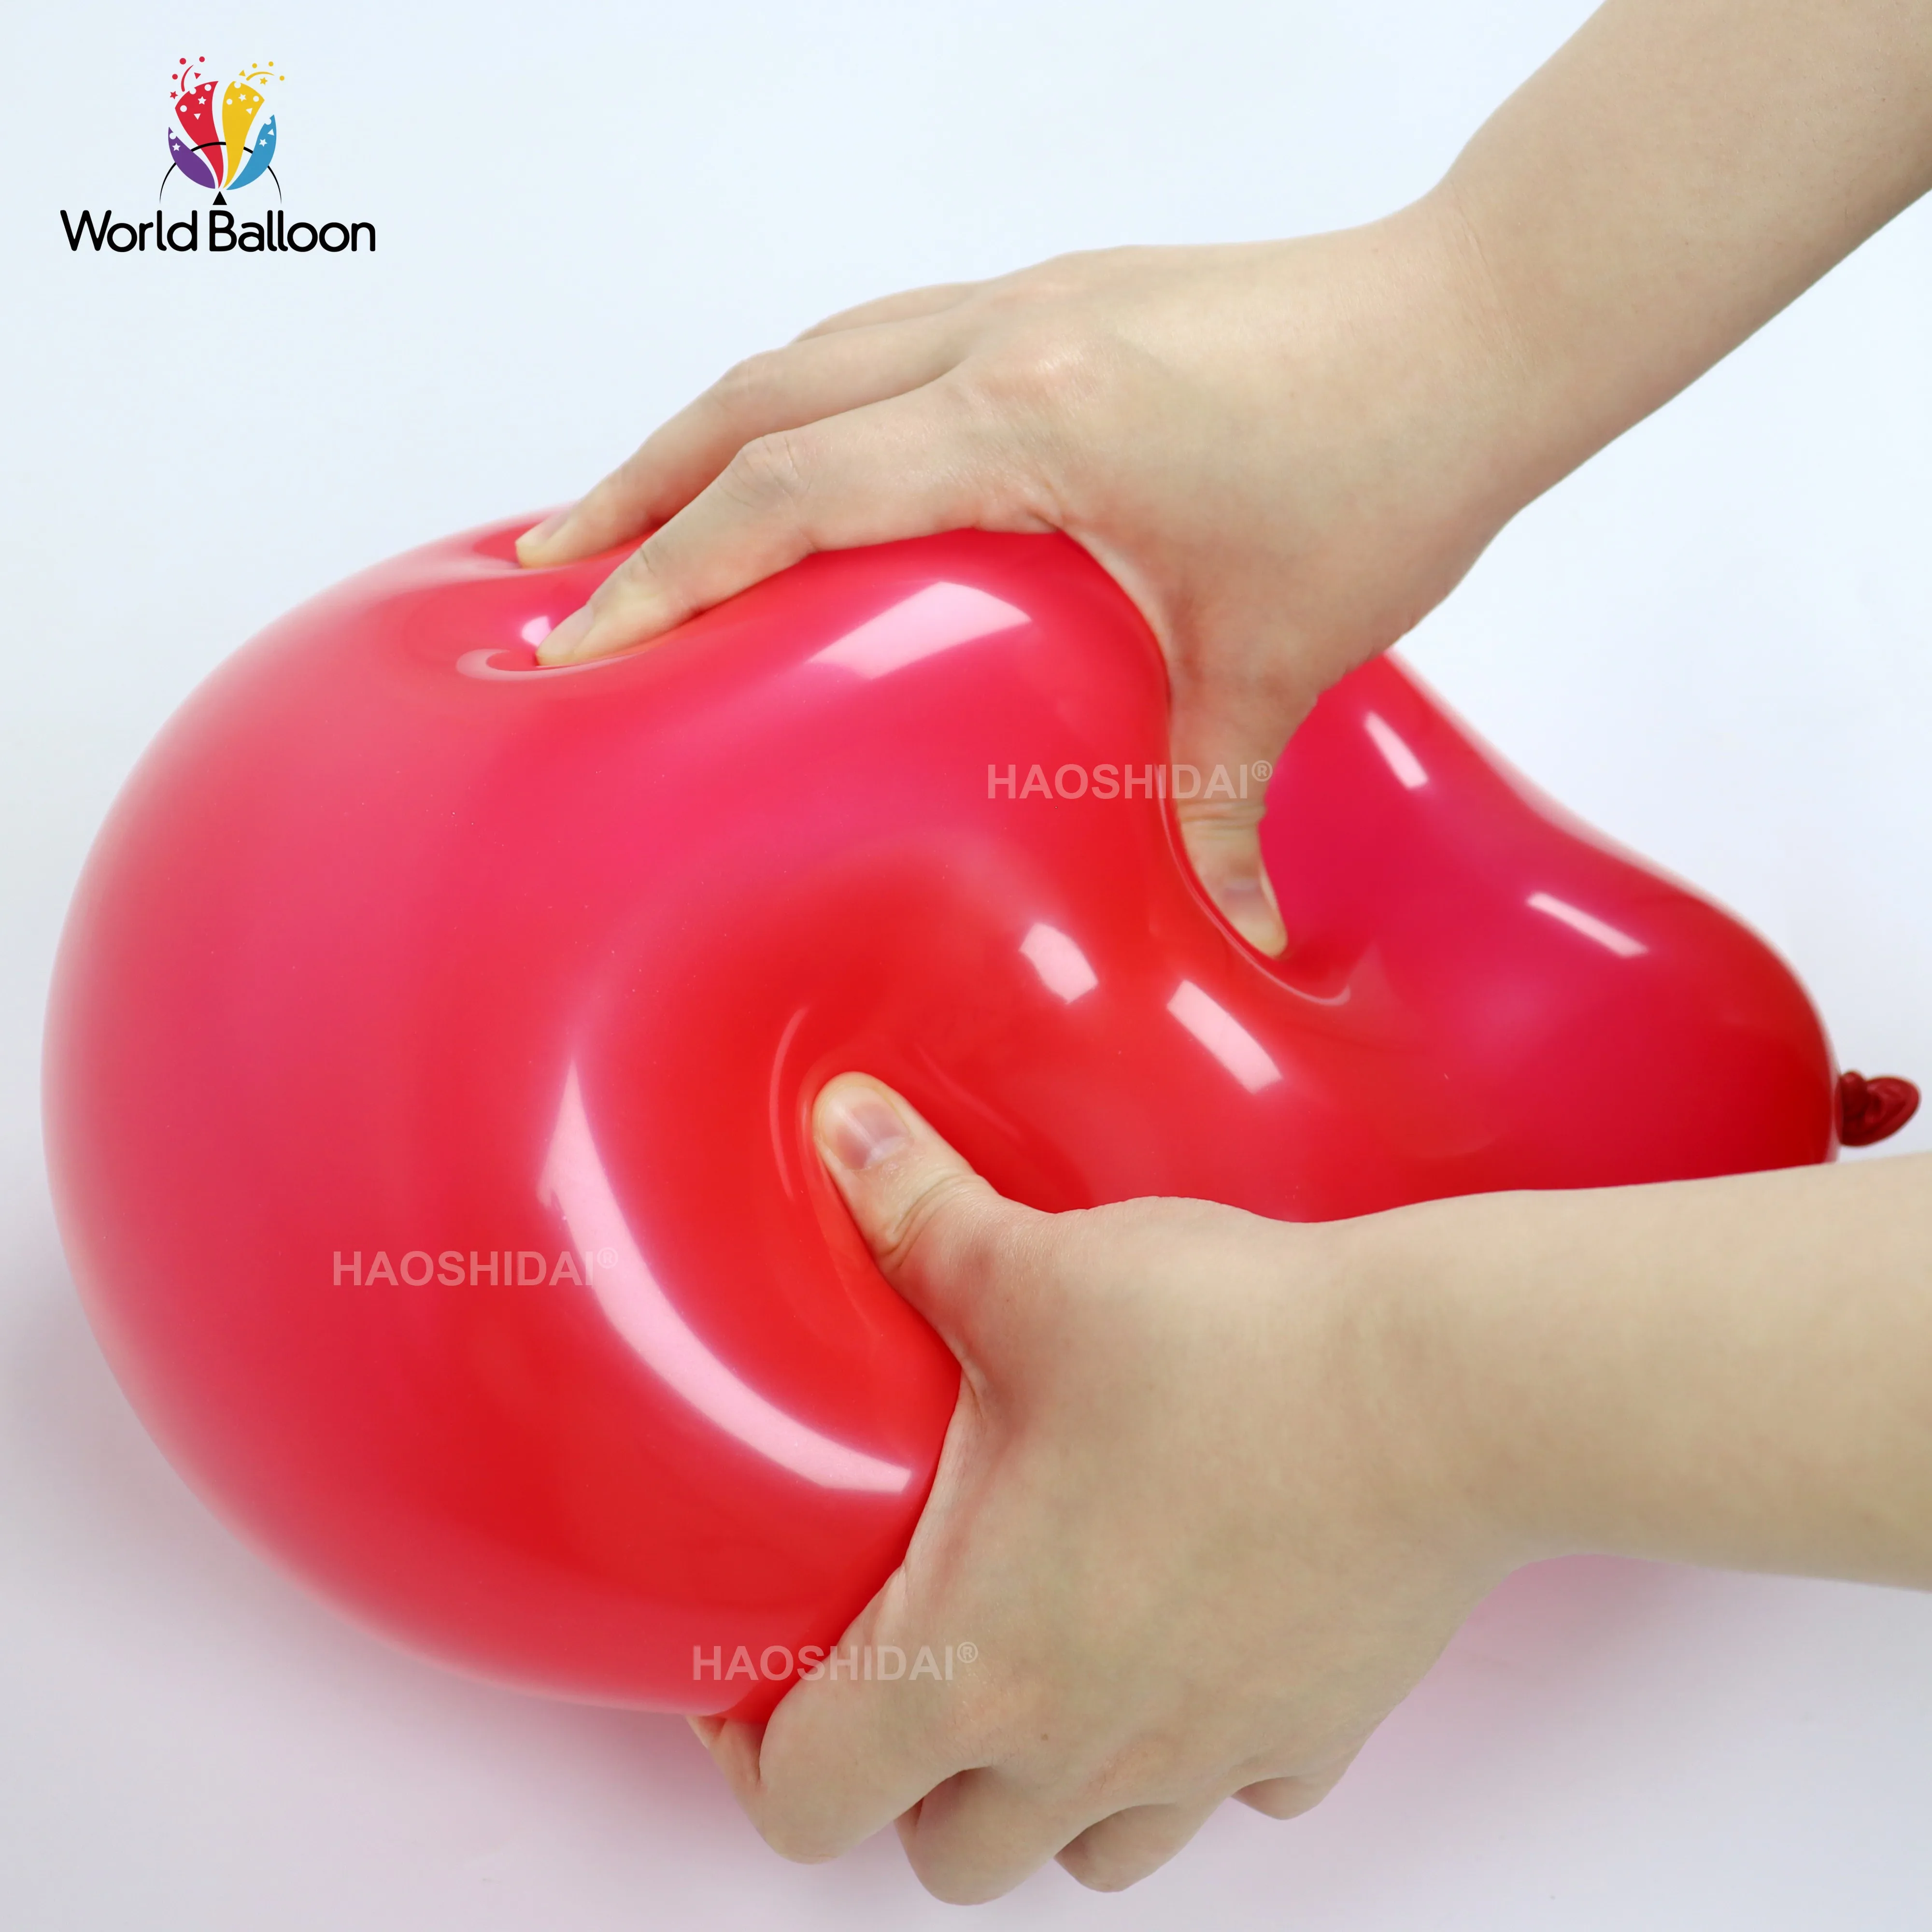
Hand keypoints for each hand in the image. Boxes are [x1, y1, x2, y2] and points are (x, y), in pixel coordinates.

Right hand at [516, 207, 1529, 952]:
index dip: (669, 567)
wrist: (1488, 319)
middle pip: (757, 398)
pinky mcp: (1060, 293)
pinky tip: (792, 463)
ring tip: (629, 514)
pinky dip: (801, 400)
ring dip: (705, 430)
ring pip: (808, 351)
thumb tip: (1223, 935)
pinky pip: (880, 337)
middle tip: (546, 578)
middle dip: (634, 486)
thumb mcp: (1281, 653)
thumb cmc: (1392, 460)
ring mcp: (1028, 298)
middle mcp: (1005, 336)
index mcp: (1033, 420)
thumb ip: (1216, 798)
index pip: (791, 488)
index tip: (580, 643)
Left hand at [688, 1075, 1513, 1900]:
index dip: (752, 1751)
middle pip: (950, 1859)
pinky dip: (1194, 1749)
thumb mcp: (1038, 1269)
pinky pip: (1232, 1790)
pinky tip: (1192, 1641)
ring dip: (1049, 1789)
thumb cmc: (1232, 1351)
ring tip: (1045, 1668)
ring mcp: (1211, 1755)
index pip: (807, 1795)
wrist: (1444, 1391)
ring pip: (1093, 1855)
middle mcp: (1087, 1746)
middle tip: (910, 1656)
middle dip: (908, 1781)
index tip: (758, 1676)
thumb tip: (841, 1125)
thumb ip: (917, 1211)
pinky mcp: (1316, 1728)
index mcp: (980, 1663)